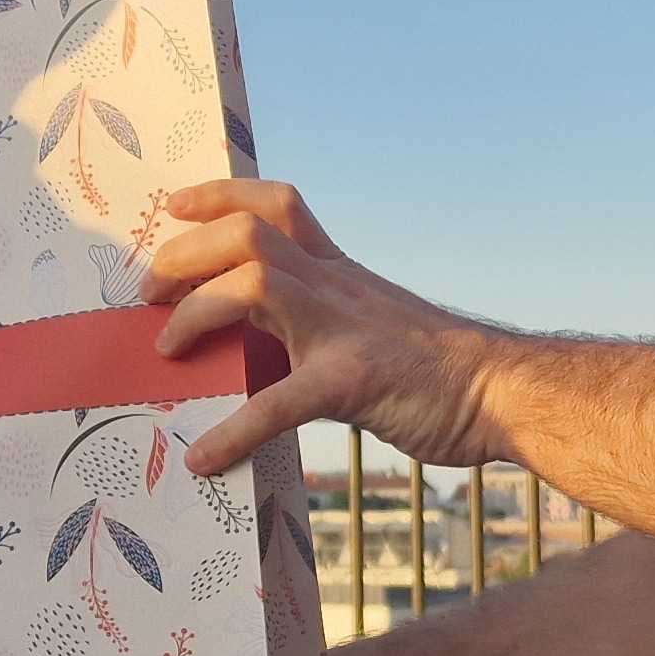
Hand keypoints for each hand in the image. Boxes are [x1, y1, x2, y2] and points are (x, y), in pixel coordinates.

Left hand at [144, 179, 510, 477]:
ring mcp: (344, 330)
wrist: (504, 391)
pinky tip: (204, 460)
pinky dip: (233, 432)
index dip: (218, 195)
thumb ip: (314, 324)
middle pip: (247, 232)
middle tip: (150, 294)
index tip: (172, 207)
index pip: (275, 204)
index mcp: (337, 273)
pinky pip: (279, 403)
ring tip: (168, 350)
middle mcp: (335, 286)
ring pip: (253, 283)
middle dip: (184, 254)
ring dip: (194, 312)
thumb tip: (250, 347)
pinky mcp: (353, 383)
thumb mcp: (366, 326)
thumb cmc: (434, 369)